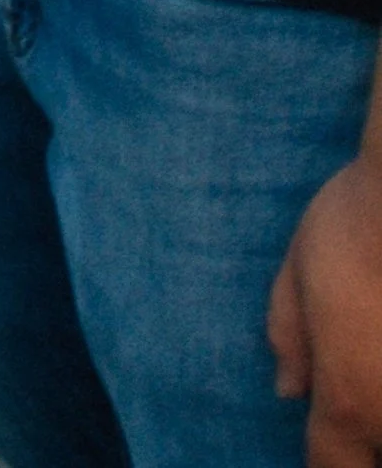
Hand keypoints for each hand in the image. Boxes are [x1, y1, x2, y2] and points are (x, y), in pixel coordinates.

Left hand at [271, 145, 381, 463]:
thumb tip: (289, 388)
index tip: (334, 439)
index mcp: (346, 402)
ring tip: (374, 346)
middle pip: (379, 458)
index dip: (331, 460)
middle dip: (371, 440)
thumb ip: (290, 335)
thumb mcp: (301, 267)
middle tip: (359, 378)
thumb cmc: (359, 219)